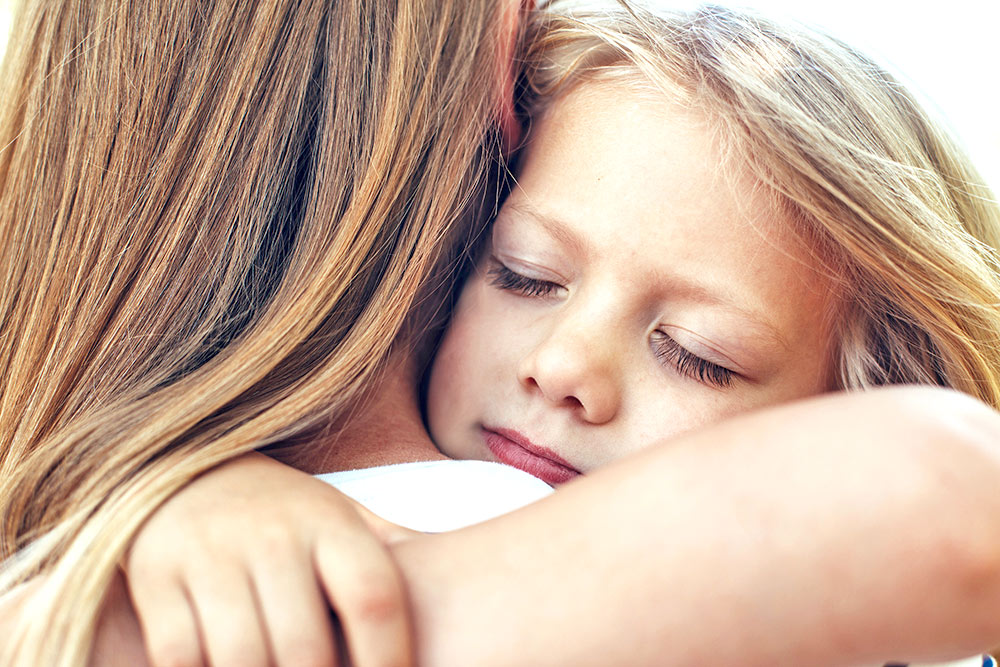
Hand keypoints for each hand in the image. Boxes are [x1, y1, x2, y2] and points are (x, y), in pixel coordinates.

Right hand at [122, 452, 416, 666]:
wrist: (185, 469)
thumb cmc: (284, 513)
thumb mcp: (342, 517)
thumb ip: (391, 551)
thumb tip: (460, 581)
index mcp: (330, 524)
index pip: (374, 597)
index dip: (389, 659)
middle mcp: (272, 536)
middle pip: (306, 647)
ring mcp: (210, 556)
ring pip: (243, 660)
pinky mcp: (157, 578)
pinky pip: (180, 656)